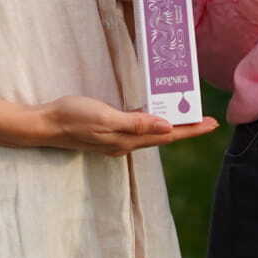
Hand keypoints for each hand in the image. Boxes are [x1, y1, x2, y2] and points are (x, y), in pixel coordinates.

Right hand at [37, 95, 217, 154]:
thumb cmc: (74, 117)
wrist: (45, 123)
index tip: (212, 124)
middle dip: (188, 128)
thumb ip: (135, 123)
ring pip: (152, 133)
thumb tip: (166, 126)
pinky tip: (157, 115)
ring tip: (190, 116)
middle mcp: (125, 142)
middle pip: (164, 136)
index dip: (191, 129)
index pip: (167, 135)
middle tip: (209, 120)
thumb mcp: (105, 118)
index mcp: (127, 140)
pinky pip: (139, 128)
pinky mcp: (109, 131)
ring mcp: (117, 138)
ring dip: (173, 125)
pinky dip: (154, 121)